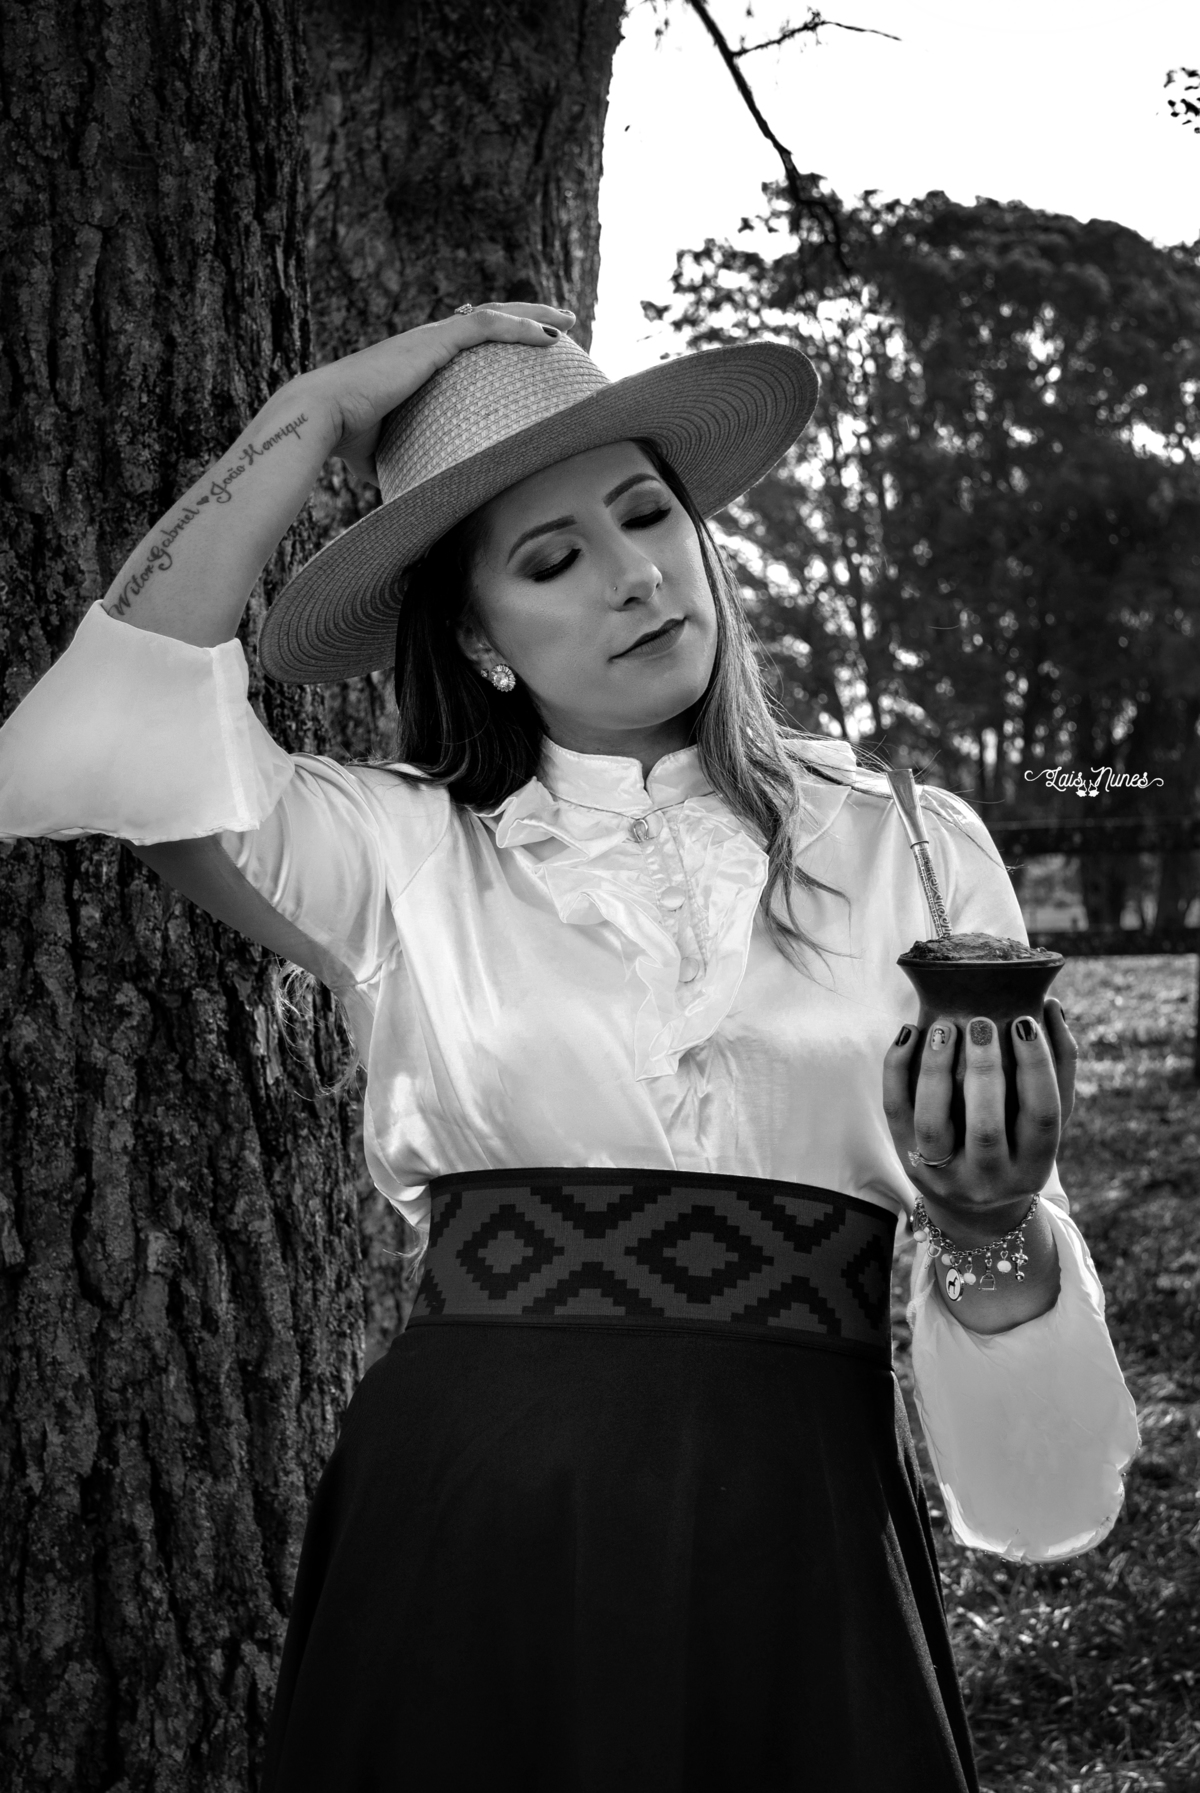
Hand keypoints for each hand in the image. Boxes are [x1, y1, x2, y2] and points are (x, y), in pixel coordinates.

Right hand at [296, 302, 575, 482]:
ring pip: (492, 314)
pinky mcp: (432, 341)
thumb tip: (421, 497)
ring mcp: (429, 339)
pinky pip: (486, 325)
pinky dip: (520, 328)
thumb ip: (409, 461)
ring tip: (566, 322)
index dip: (495, 341)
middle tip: (558, 327)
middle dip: (523, 319)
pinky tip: (548, 337)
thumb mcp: (388, 452)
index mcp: (417, 362)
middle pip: (485, 320)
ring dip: (531, 316)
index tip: (524, 348)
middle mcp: (425, 343)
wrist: (322, 417)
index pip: (463, 343)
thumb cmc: (346, 440)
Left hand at [882, 998, 1075, 1228]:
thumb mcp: (1048, 1118)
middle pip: (986, 1128)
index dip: (1035, 1067)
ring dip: (936, 1070)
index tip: (1024, 1021)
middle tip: (980, 1023)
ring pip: (933, 1124)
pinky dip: (897, 1070)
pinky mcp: (907, 1161)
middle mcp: (989, 1181)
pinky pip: (896, 1112)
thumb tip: (1052, 1006)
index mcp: (1034, 1168)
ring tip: (943, 1026)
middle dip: (984, 1070)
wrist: (973, 1204)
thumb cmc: (1019, 1143)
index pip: (1041, 1116)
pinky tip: (909, 1033)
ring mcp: (943, 1176)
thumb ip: (1059, 1065)